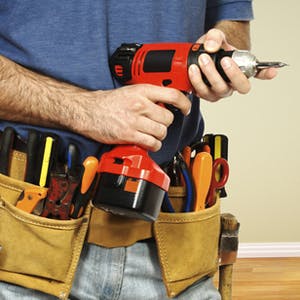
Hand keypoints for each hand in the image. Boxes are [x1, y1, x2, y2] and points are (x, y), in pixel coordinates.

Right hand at [72, 84, 190, 151]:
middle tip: (157, 123)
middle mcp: (140, 104)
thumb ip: (148, 96)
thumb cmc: (107, 102)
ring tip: (151, 134)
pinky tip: (148, 142)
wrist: (87, 111)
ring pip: (161, 132)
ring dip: (159, 135)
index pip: (172, 95)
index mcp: (141, 91)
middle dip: (165, 123)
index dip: (184, 103)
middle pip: (168, 118)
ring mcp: (134, 120)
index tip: (185, 109)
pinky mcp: (129, 134)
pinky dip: (153, 145)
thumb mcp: (129, 91)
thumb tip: (165, 103)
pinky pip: (152, 143)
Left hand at [188, 29, 276, 101]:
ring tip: (201, 60)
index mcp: (242, 70)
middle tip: (222, 60)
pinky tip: (192, 70)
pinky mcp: (204, 94)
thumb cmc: (213, 49)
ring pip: (218, 90)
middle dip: (231, 74)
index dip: (266, 74)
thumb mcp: (216, 37)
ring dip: (210, 76)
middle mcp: (232, 84)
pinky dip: (196, 81)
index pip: (258, 73)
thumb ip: (215, 37)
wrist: (198, 55)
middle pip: (238, 86)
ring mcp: (218, 91)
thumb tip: (211, 47)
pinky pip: (202, 92)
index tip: (272, 71)